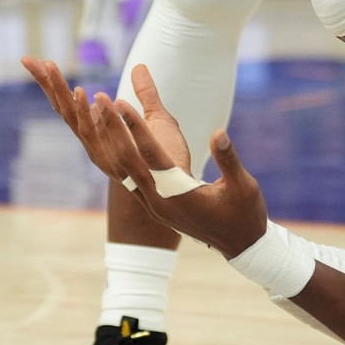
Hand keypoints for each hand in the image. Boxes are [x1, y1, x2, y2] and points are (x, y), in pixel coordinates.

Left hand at [22, 56, 268, 257]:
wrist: (241, 246)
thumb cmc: (246, 214)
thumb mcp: (243, 186)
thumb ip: (229, 160)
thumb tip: (219, 133)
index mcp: (179, 195)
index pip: (151, 154)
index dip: (135, 126)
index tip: (119, 101)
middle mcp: (159, 202)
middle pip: (127, 160)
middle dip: (112, 128)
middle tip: (98, 98)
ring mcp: (154, 206)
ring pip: (123, 170)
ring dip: (110, 140)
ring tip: (97, 113)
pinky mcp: (155, 206)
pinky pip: (129, 178)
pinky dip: (118, 156)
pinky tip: (112, 139)